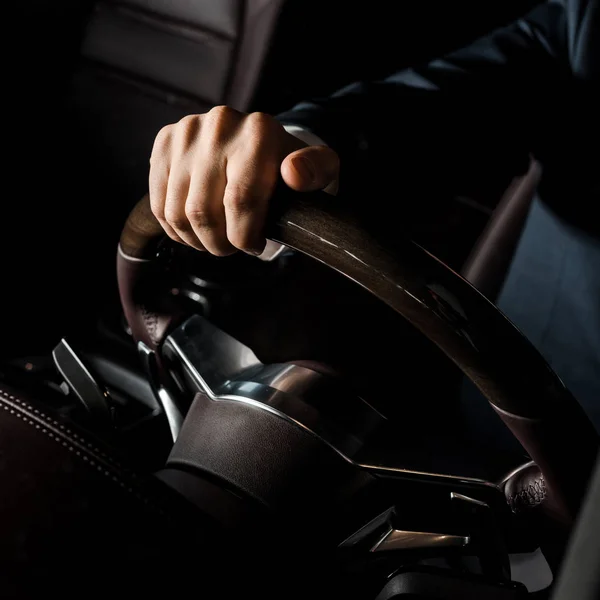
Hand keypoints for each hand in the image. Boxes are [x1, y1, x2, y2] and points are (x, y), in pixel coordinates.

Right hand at [149, 106, 339, 255]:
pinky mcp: (164, 142)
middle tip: (232, 247)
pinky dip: (176, 228)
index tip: (255, 246)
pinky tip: (195, 229)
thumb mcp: (319, 170)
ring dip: (196, 239)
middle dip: (219, 243)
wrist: (259, 142)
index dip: (245, 237)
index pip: (241, 201)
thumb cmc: (289, 168)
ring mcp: (187, 132)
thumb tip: (294, 173)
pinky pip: (159, 203)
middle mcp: (219, 124)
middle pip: (204, 210)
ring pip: (177, 212)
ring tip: (215, 239)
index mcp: (259, 131)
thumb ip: (317, 171)